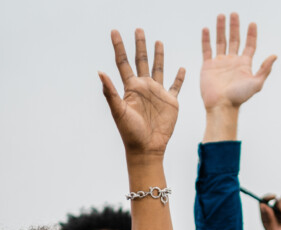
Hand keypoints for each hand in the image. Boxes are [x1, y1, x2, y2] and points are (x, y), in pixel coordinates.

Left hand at [99, 29, 184, 157]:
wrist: (146, 148)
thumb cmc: (130, 132)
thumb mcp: (119, 111)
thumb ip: (110, 92)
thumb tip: (100, 72)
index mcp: (131, 88)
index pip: (123, 62)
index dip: (119, 46)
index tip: (114, 31)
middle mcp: (143, 87)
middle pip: (141, 60)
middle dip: (140, 45)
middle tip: (139, 29)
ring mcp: (157, 93)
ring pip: (158, 68)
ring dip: (158, 55)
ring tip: (158, 41)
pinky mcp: (170, 101)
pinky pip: (176, 86)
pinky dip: (179, 77)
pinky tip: (181, 69)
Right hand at [200, 13, 275, 113]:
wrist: (221, 105)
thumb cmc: (239, 97)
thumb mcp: (256, 83)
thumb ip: (265, 69)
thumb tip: (275, 55)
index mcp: (244, 64)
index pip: (249, 44)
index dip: (251, 34)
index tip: (252, 23)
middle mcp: (232, 61)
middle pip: (234, 39)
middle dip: (234, 26)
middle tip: (233, 14)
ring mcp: (219, 62)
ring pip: (221, 41)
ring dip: (220, 29)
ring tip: (221, 16)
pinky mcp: (208, 66)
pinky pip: (207, 50)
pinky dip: (206, 39)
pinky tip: (206, 29)